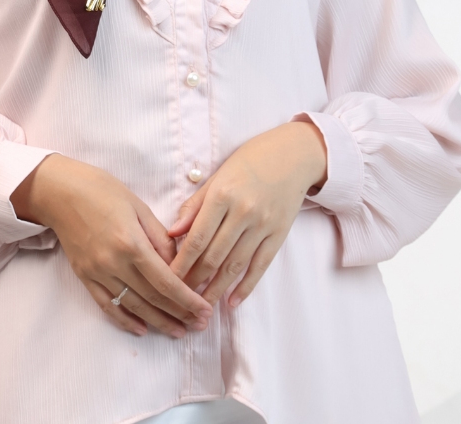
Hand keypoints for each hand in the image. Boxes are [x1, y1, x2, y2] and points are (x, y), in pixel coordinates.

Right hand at [10, 154, 213, 338]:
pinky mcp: (84, 277)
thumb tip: (177, 263)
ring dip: (158, 322)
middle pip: (152, 298)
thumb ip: (159, 237)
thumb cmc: (101, 190)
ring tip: (178, 331)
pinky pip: (107, 305)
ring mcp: (97, 273)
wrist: (60, 192)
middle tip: (199, 325)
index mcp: (131, 243)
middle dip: (179, 314)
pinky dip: (125, 321)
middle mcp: (114, 263)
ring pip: (133, 307)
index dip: (187, 300)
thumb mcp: (138, 206)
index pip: (165, 281)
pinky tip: (141, 329)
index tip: (204, 310)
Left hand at [168, 121, 326, 307]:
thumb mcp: (217, 176)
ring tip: (201, 306)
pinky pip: (260, 265)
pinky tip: (233, 302)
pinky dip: (246, 286)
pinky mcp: (279, 234)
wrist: (293, 154)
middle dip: (195, 280)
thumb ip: (195, 205)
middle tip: (179, 299)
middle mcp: (243, 212)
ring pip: (235, 265)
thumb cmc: (249, 161)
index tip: (167, 279)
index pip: (196, 238)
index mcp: (222, 195)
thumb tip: (172, 232)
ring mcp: (263, 225)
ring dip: (216, 289)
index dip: (181, 263)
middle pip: (214, 255)